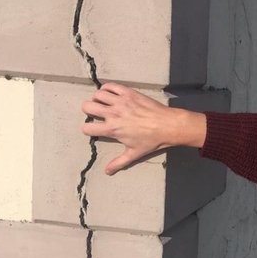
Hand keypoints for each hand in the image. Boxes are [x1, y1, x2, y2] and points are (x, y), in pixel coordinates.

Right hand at [81, 83, 204, 174]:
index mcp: (113, 129)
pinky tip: (111, 95)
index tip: (94, 130)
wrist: (168, 125)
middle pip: (87, 107)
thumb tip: (107, 171)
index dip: (88, 130)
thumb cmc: (152, 140)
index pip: (87, 128)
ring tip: (103, 104)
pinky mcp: (129, 92)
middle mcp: (114, 113)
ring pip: (97, 94)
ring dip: (97, 99)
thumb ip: (119, 162)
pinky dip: (107, 88)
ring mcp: (121, 101)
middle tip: (96, 114)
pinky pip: (111, 86)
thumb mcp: (134, 153)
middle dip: (88, 111)